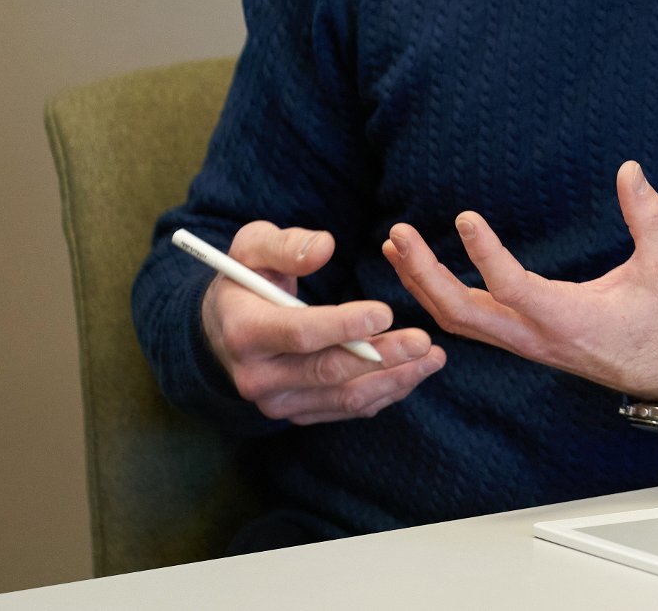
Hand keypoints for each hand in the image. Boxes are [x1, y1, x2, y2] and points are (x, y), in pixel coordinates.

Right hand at [202, 221, 445, 424]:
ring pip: (343, 397)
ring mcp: (278, 401)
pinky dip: (384, 393)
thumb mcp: (253, 247)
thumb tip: (324, 247)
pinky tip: (413, 373)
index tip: (386, 311)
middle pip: (328, 371)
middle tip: (424, 342)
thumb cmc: (247, 277)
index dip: (343, 325)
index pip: (299, 334)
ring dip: (393, 380)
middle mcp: (257, 376)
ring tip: (433, 358)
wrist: (225, 327)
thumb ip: (286, 244)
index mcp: (245, 332)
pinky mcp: (299, 413)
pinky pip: (346, 408)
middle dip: (381, 357)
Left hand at [382, 161, 657, 401]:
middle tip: (399, 233)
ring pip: (458, 322)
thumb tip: (630, 168)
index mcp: (568, 318)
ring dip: (422, 286)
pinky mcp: (522, 342)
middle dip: (424, 274)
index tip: (464, 217)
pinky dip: (438, 299)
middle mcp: (536, 336)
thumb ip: (649, 217)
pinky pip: (468, 325)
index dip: (485, 254)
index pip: (512, 288)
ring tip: (397, 245)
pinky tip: (422, 272)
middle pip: (462, 314)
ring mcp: (525, 343)